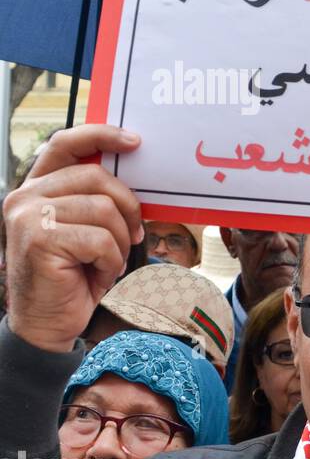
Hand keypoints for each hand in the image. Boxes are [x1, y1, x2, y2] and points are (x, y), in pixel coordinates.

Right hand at [3, 125, 142, 351]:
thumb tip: (136, 171)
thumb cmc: (73, 276)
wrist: (47, 323)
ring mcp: (28, 217)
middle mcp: (25, 197)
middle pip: (98, 178)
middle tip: (135, 237)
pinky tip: (98, 275)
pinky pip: (102, 240)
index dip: (101, 135)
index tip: (135, 141)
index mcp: (36, 188)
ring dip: (119, 243)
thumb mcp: (86, 230)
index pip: (65, 144)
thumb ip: (95, 199)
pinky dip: (111, 261)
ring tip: (107, 263)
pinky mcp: (40, 240)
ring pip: (105, 211)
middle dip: (128, 209)